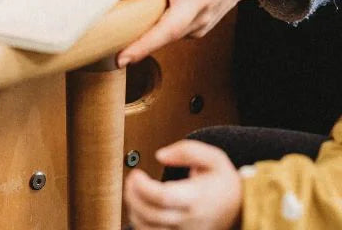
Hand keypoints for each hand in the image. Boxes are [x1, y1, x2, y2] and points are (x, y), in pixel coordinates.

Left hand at [105, 0, 247, 65]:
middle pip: (169, 27)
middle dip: (144, 45)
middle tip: (121, 59)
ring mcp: (203, 18)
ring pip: (170, 36)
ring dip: (146, 44)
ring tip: (121, 51)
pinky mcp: (203, 29)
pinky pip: (175, 34)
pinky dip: (158, 34)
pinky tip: (143, 33)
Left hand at [125, 139, 241, 229]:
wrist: (242, 209)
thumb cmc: (224, 182)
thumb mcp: (213, 158)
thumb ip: (186, 150)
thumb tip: (160, 155)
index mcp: (197, 198)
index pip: (162, 197)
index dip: (142, 186)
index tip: (136, 174)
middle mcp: (191, 220)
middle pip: (151, 215)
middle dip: (133, 195)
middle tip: (132, 180)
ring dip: (134, 211)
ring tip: (135, 193)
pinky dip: (141, 224)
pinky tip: (142, 209)